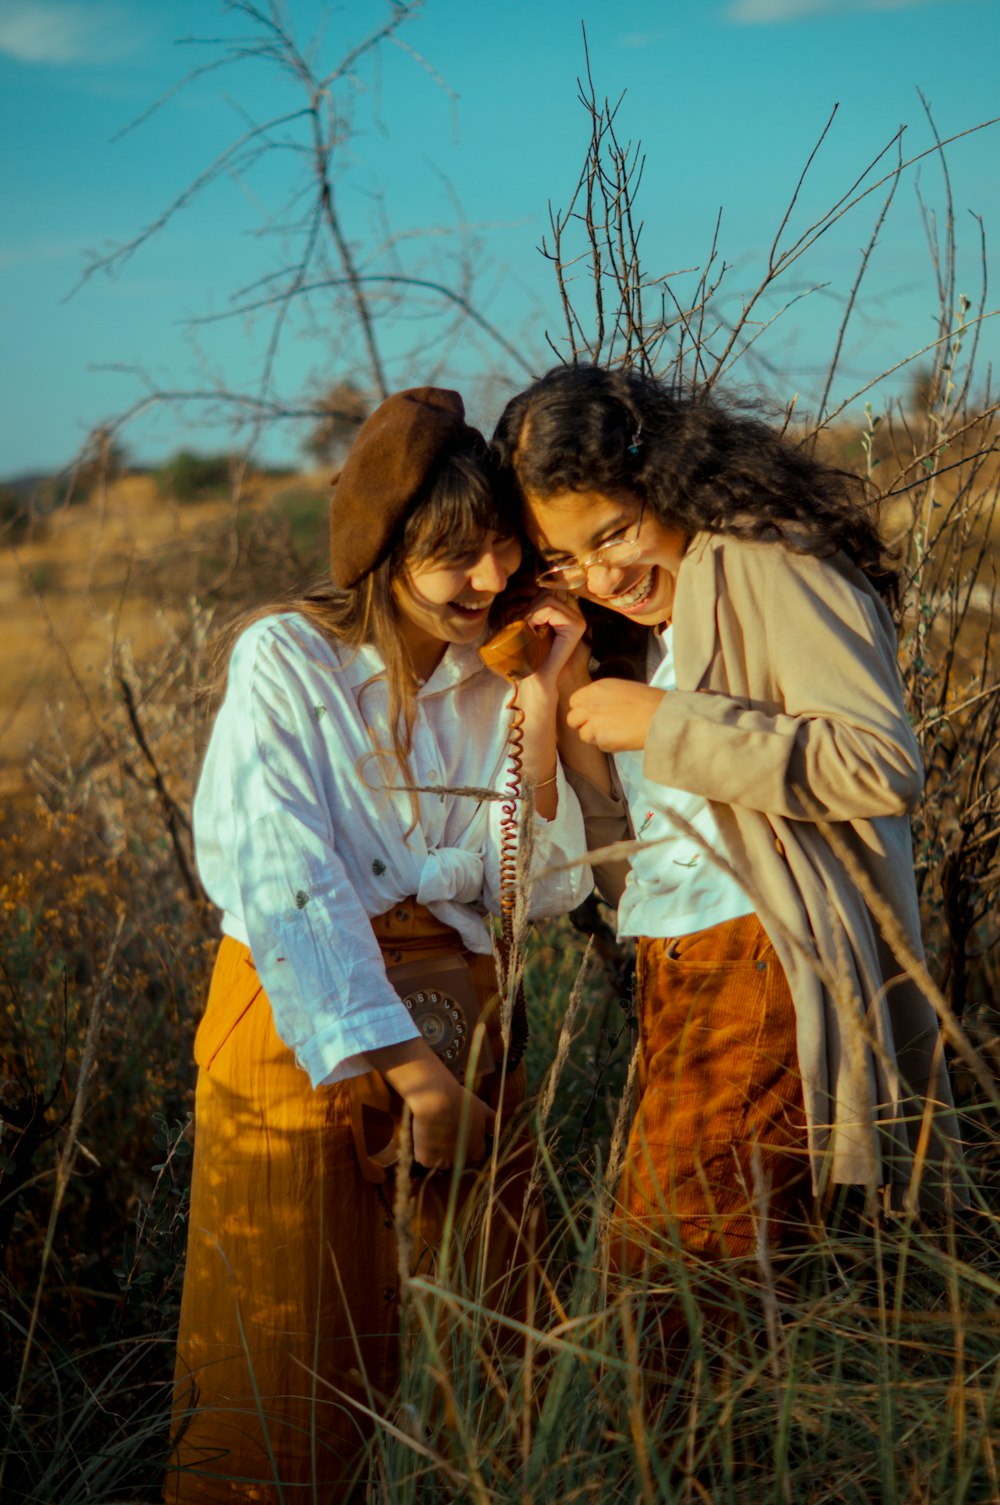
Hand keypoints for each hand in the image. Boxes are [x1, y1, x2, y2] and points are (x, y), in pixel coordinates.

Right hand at [371, 1039, 495, 1169]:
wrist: (438, 1101)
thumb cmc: (461, 1103)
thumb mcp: (481, 1109)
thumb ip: (491, 1121)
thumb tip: (497, 1126)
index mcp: (477, 1153)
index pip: (474, 1155)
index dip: (466, 1143)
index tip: (459, 1133)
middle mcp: (462, 1163)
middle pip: (457, 1160)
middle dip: (451, 1150)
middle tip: (444, 1132)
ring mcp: (443, 1163)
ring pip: (439, 1160)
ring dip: (437, 1150)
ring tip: (433, 1130)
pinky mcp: (426, 1161)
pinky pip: (424, 1157)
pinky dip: (423, 1148)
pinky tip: (424, 1133)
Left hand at [519, 591, 587, 692]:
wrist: (534, 679)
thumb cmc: (527, 654)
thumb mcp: (527, 625)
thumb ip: (532, 606)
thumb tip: (529, 586)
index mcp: (565, 614)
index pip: (544, 593)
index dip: (529, 605)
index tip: (522, 624)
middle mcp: (575, 615)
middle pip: (546, 594)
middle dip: (529, 608)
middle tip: (523, 628)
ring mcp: (579, 620)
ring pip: (547, 599)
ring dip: (530, 613)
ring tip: (527, 631)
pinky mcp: (577, 626)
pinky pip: (550, 608)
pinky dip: (535, 617)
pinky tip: (532, 632)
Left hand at [565, 678, 665, 752]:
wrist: (661, 716)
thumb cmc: (649, 701)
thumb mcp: (621, 689)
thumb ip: (602, 697)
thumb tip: (595, 708)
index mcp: (596, 689)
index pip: (574, 702)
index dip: (583, 710)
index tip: (593, 714)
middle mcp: (591, 704)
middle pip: (572, 719)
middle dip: (583, 724)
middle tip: (600, 727)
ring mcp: (594, 722)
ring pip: (583, 735)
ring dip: (596, 737)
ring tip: (616, 733)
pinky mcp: (602, 739)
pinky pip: (599, 746)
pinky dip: (608, 745)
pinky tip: (623, 738)